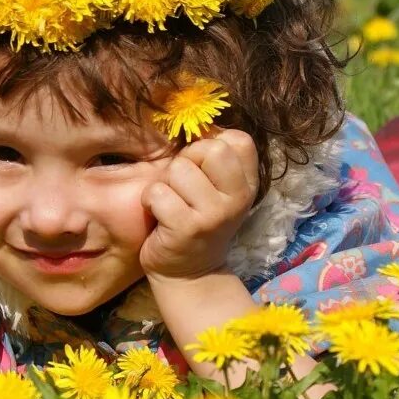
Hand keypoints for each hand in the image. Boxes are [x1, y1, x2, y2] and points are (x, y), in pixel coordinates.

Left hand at [139, 128, 259, 281]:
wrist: (189, 274)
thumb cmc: (197, 221)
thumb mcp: (217, 190)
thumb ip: (216, 159)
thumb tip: (201, 124)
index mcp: (248, 184)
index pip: (238, 140)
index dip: (211, 146)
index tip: (203, 169)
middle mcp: (237, 198)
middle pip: (208, 149)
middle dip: (186, 162)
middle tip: (183, 188)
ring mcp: (213, 215)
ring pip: (179, 169)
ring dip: (166, 184)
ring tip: (171, 204)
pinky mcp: (186, 228)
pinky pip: (158, 192)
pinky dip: (150, 201)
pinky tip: (159, 217)